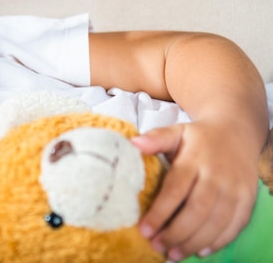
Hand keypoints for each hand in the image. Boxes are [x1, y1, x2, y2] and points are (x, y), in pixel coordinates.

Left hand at [131, 121, 260, 260]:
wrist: (236, 132)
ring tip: (174, 253)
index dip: (160, 212)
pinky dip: (219, 241)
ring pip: (216, 222)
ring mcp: (235, 188)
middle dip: (176, 232)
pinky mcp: (248, 198)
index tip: (144, 229)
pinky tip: (200, 251)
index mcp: (195, 159)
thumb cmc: (198, 137)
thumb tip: (133, 143)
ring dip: (195, 242)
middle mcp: (217, 175)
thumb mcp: (176, 131)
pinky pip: (236, 225)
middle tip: (157, 245)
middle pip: (197, 210)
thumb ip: (155, 138)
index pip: (176, 189)